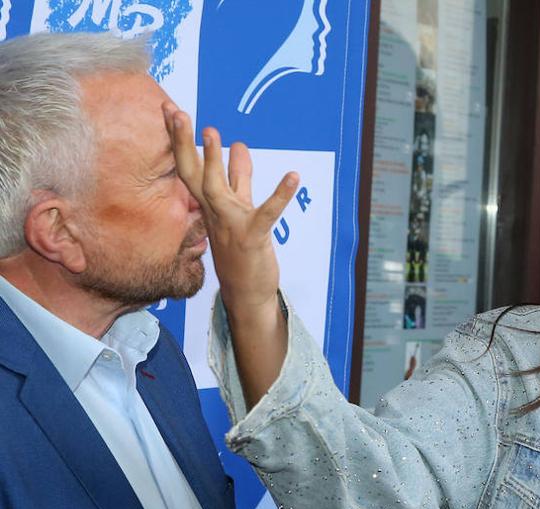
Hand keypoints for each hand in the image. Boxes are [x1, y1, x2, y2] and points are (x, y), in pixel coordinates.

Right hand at [163, 102, 297, 312]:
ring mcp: (231, 224)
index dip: (181, 139)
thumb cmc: (242, 248)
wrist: (247, 292)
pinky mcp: (253, 237)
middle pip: (193, 173)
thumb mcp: (240, 206)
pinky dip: (280, 194)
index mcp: (212, 203)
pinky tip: (293, 176)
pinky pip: (267, 213)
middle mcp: (215, 211)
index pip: (190, 167)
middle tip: (176, 112)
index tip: (171, 110)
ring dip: (213, 161)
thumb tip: (238, 145)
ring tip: (211, 131)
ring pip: (216, 190)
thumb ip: (240, 177)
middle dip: (183, 142)